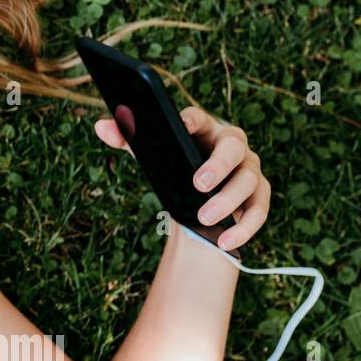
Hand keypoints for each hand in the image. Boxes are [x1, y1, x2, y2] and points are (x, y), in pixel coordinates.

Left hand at [95, 105, 270, 251]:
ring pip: (247, 181)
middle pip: (234, 148)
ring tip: (205, 218)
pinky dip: (245, 228)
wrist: (196, 196)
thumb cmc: (174, 167)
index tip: (182, 126)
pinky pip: (259, 210)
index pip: (200, 118)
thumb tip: (100, 127)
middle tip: (198, 184)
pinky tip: (226, 242)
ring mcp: (250, 170)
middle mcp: (233, 145)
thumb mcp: (151, 154)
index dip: (192, 120)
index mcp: (205, 128)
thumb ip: (127, 139)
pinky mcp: (259, 195)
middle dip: (218, 165)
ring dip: (227, 201)